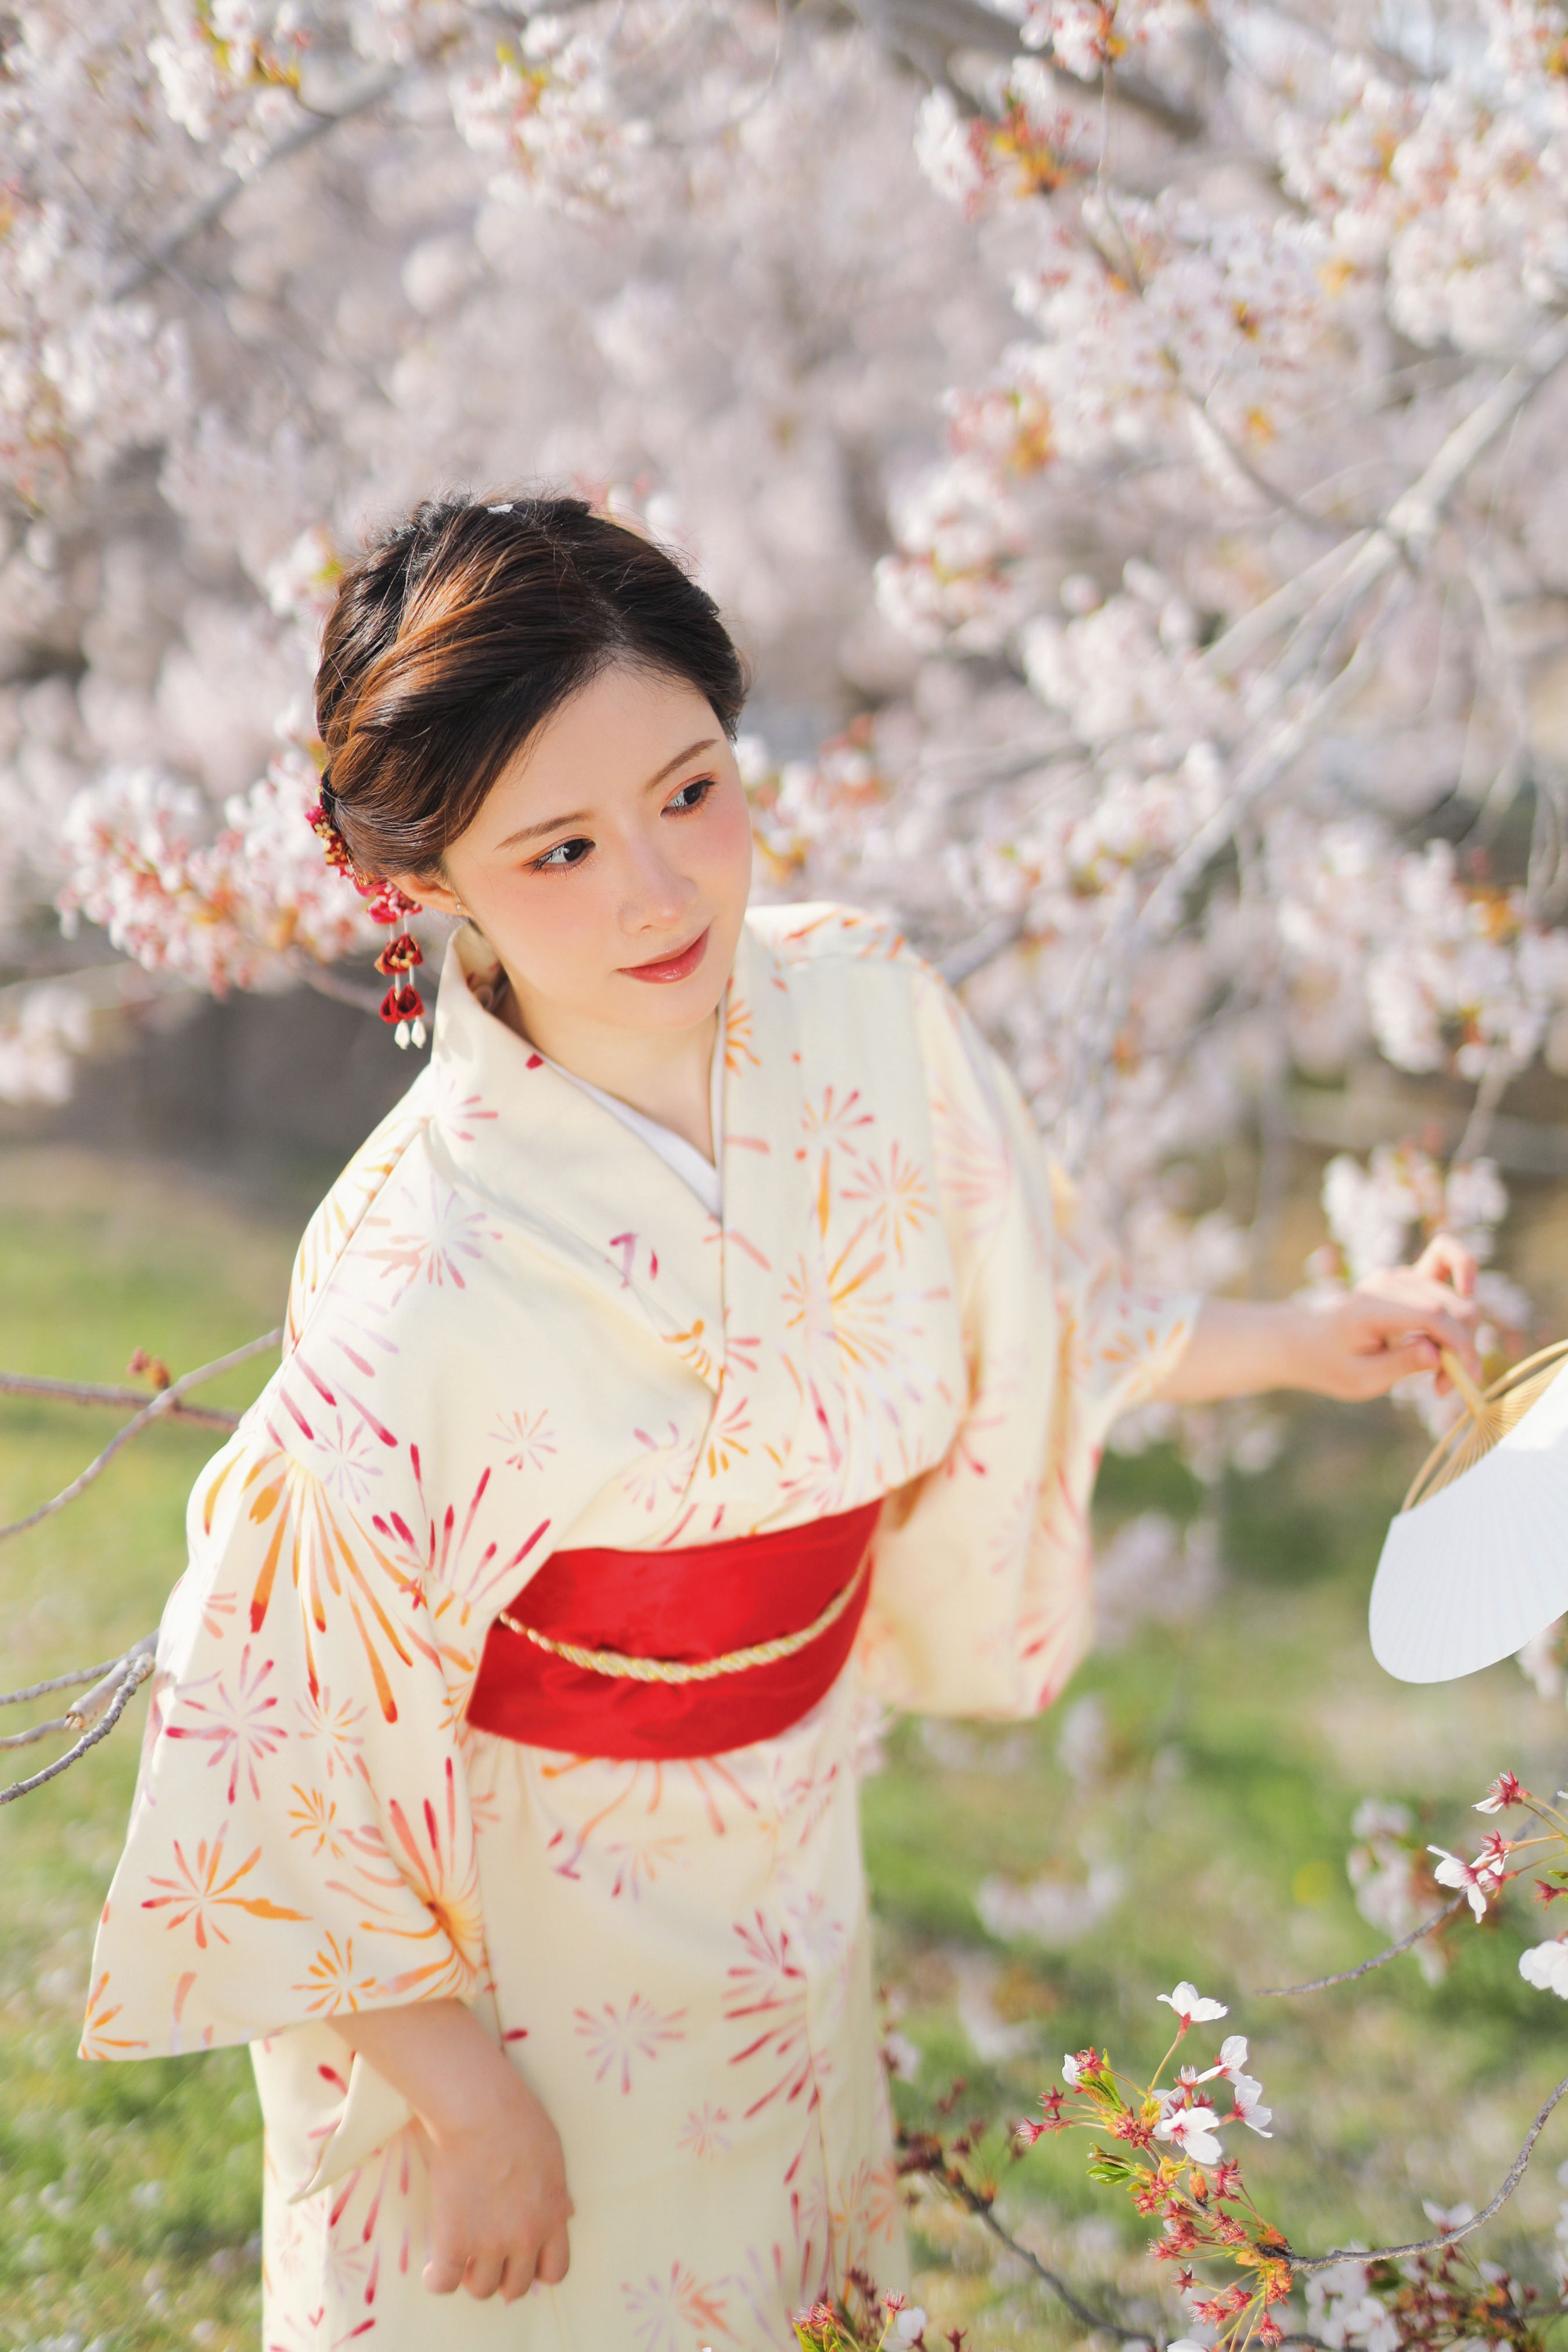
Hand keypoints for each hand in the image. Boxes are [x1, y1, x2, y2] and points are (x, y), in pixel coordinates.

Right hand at [328, 1998, 571, 2300]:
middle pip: (517, 2286)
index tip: (522, 2259)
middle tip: (487, 2256)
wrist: (480, 2109)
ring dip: (471, 2276)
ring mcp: (491, 2242)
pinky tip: (433, 2268)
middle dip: (503, 2275)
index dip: (538, 2269)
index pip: (556, 2271)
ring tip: (462, 2257)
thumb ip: (556, 2192)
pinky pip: (444, 2282)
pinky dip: (437, 2279)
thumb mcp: (553, 2156)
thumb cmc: (517, 2119)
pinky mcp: (455, 2240)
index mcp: (553, 2215)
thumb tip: (565, 2213)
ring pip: (482, 2289)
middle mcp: (526, 2237)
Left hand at [1294, 1233, 1482, 1401]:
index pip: (1433, 1316)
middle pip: (1454, 1309)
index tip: (1465, 1380)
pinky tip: (1469, 1288)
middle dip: (1462, 1350)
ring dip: (1463, 1337)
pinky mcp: (1410, 1277)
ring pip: (1458, 1301)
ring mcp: (1400, 1277)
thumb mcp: (1361, 1379)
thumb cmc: (1334, 1365)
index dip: (1459, 1347)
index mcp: (1371, 1308)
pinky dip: (1464, 1270)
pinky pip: (1446, 1256)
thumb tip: (1437, 1354)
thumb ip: (1400, 1365)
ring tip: (1441, 1374)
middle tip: (1444, 1386)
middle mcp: (1389, 1284)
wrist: (1311, 1343)